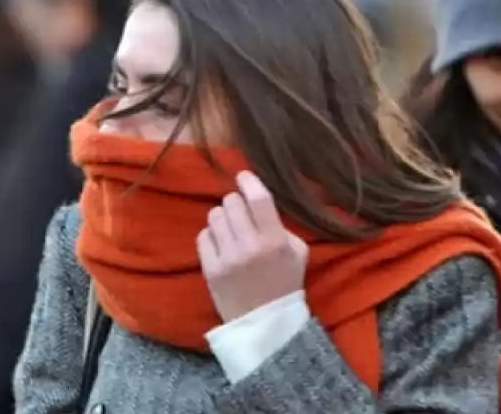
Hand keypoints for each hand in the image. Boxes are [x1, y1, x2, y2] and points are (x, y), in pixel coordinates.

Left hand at [197, 171, 308, 322]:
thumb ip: (281, 226)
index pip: (258, 199)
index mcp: (275, 241)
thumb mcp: (297, 253)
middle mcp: (250, 246)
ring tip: (231, 230)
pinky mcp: (210, 270)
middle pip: (232, 202)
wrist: (266, 324)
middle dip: (236, 203)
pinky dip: (212, 236)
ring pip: (215, 216)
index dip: (249, 181)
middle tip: (240, 212)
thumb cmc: (285, 284)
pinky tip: (222, 245)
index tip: (244, 176)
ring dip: (223, 218)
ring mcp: (227, 259)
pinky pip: (203, 236)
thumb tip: (259, 202)